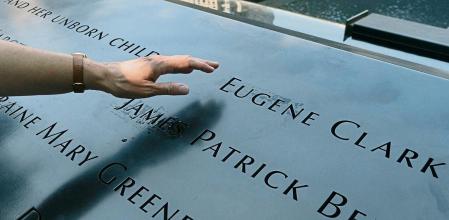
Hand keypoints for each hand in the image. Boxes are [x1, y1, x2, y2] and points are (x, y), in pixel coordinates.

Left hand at [91, 55, 218, 97]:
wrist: (106, 76)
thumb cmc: (124, 84)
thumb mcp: (147, 91)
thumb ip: (168, 89)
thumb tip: (187, 88)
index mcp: (160, 64)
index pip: (185, 62)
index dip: (200, 65)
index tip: (212, 69)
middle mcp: (159, 60)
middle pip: (184, 59)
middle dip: (201, 62)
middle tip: (215, 66)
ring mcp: (154, 62)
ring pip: (178, 60)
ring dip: (192, 63)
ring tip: (204, 67)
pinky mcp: (150, 65)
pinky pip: (171, 63)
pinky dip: (182, 65)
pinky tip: (184, 69)